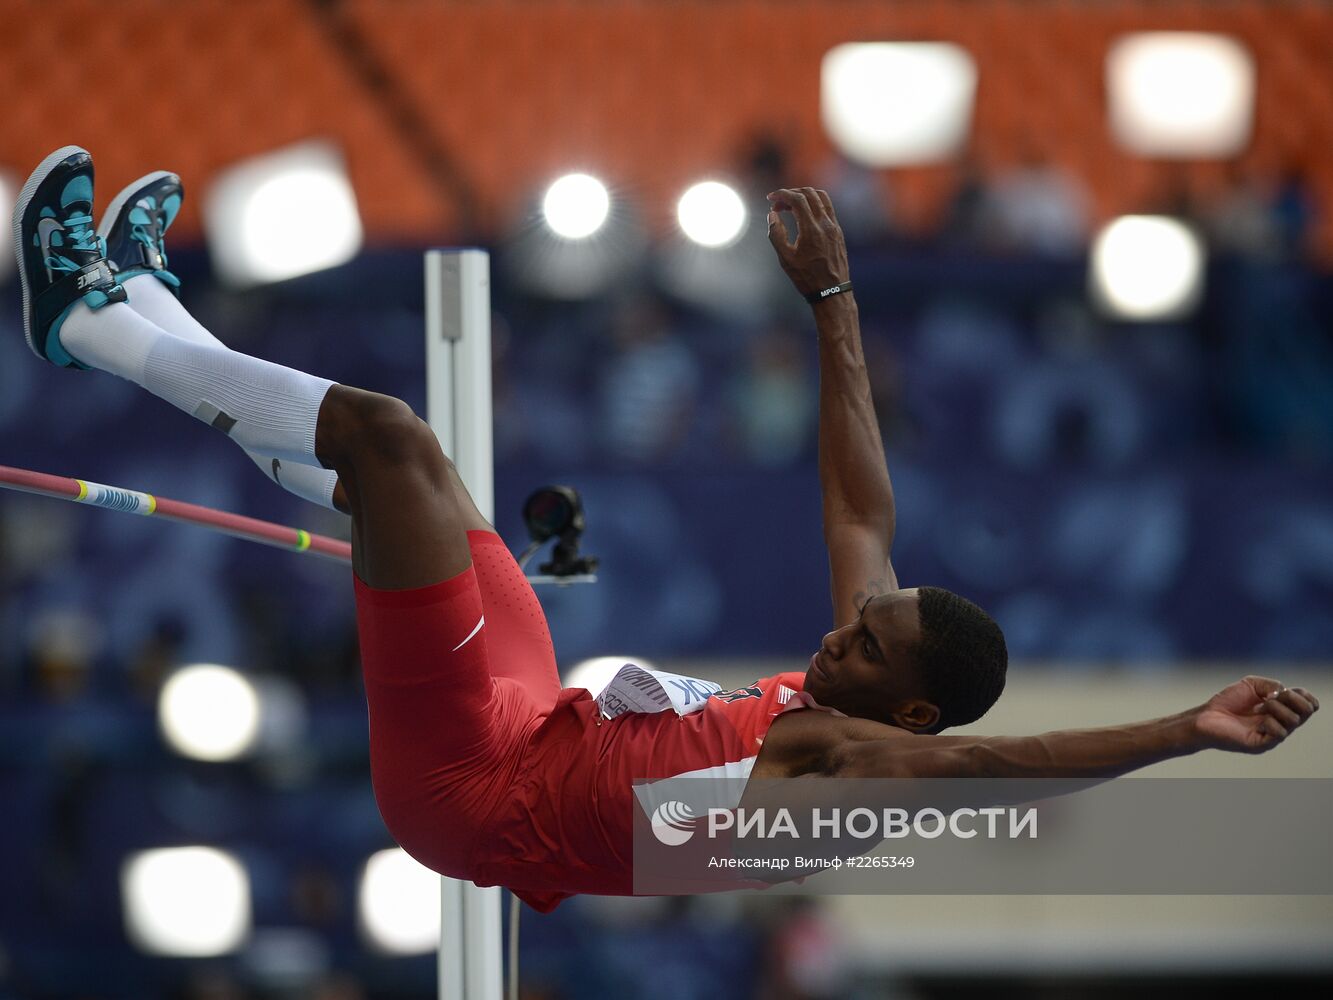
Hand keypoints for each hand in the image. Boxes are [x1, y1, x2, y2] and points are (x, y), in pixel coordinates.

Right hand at [766, 187, 850, 299]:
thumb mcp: (785, 259)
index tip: (771, 198)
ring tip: (790, 206)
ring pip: (821, 197)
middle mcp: (825, 224)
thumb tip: (772, 215)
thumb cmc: (807, 278)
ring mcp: (834, 227)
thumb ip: (776, 234)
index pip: (798, 199)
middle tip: (778, 204)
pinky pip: (827, 208)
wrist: (832, 291)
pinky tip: (803, 215)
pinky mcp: (838, 231)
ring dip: (804, 196)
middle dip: (791, 193)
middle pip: (809, 193)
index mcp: (812, 230)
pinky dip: (814, 204)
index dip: (782, 194)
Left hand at [1194, 676, 1318, 753]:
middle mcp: (1281, 723)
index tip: (1289, 690)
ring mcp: (1273, 735)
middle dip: (1292, 698)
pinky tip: (1257, 721)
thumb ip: (1272, 684)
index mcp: (1281, 710)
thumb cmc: (1228, 701)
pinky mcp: (1262, 744)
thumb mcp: (1252, 685)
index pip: (1308, 705)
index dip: (1305, 696)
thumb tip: (1285, 693)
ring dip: (1277, 707)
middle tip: (1270, 696)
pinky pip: (1280, 733)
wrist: (1206, 715)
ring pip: (1293, 720)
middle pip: (1306, 712)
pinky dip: (1270, 721)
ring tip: (1259, 707)